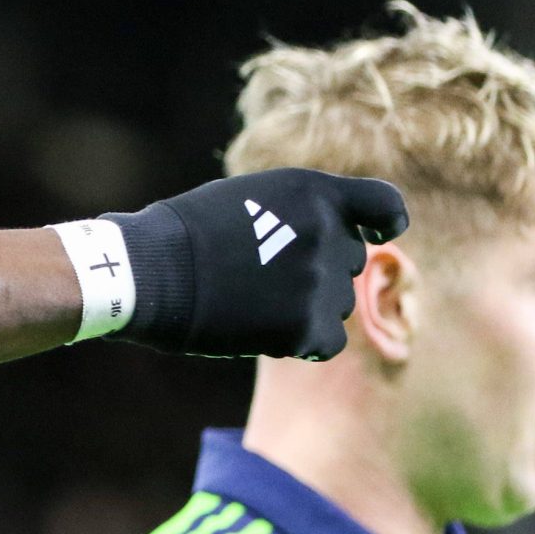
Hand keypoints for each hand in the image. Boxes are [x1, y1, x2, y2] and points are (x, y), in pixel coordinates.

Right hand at [102, 168, 408, 360]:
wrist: (149, 272)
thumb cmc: (186, 234)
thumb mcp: (250, 197)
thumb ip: (300, 211)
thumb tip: (338, 236)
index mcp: (314, 192)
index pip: (384, 205)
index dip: (385, 222)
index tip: (377, 235)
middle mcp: (327, 233)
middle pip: (349, 262)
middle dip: (318, 269)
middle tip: (265, 277)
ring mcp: (318, 282)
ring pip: (337, 303)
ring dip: (306, 306)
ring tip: (252, 302)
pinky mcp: (304, 326)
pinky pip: (329, 341)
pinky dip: (306, 341)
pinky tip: (268, 333)